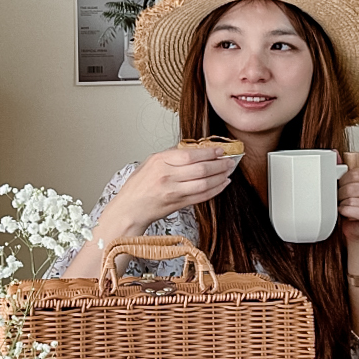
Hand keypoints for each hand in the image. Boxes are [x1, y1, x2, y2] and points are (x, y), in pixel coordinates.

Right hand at [106, 144, 235, 229]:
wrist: (129, 209)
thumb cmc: (137, 187)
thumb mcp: (150, 163)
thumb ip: (170, 155)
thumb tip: (193, 149)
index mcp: (160, 161)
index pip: (190, 154)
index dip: (209, 152)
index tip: (220, 150)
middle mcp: (167, 176)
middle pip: (201, 169)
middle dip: (219, 165)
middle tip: (230, 161)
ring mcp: (173, 191)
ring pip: (204, 183)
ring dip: (220, 177)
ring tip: (228, 172)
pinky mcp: (177, 204)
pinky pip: (201, 196)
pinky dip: (214, 190)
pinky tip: (221, 185)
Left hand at [338, 164, 358, 242]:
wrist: (356, 229)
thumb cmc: (353, 208)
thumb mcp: (349, 186)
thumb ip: (344, 170)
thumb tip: (335, 154)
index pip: (356, 173)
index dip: (343, 180)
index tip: (340, 187)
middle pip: (353, 186)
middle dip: (341, 194)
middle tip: (340, 199)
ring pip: (353, 199)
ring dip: (343, 204)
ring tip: (344, 206)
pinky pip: (358, 211)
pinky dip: (347, 212)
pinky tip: (346, 212)